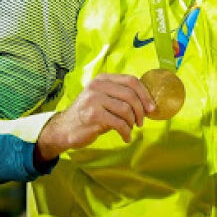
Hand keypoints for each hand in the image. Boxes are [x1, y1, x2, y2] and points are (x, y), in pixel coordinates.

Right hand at [35, 74, 155, 161]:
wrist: (65, 129)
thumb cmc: (89, 114)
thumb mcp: (104, 98)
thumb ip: (121, 96)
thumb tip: (149, 103)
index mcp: (103, 79)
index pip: (131, 81)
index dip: (145, 94)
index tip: (152, 108)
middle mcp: (97, 86)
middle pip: (130, 95)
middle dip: (141, 110)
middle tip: (141, 122)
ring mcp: (93, 100)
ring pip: (126, 109)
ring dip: (132, 122)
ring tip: (130, 129)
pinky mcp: (92, 116)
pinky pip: (119, 123)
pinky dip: (126, 132)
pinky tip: (126, 137)